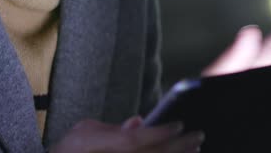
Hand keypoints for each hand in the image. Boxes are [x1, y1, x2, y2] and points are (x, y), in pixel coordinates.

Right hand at [49, 117, 203, 152]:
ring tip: (195, 150)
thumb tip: (138, 121)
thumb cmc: (72, 149)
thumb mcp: (86, 130)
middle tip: (197, 135)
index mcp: (104, 144)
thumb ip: (114, 128)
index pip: (137, 138)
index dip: (161, 132)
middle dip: (179, 146)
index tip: (180, 124)